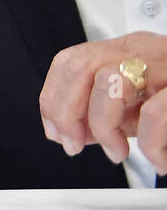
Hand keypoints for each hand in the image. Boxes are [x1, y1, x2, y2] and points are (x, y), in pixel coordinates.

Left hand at [39, 30, 166, 171]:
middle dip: (68, 112)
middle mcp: (149, 50)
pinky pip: (156, 114)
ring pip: (111, 83)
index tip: (57, 132)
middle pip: (82, 67)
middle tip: (78, 145)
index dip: (54, 98)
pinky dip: (150, 145)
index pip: (72, 61)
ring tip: (120, 152)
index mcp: (132, 49)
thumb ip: (105, 110)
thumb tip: (67, 130)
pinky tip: (158, 160)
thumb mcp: (144, 101)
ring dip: (105, 127)